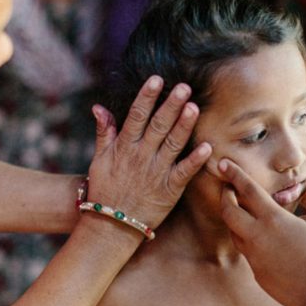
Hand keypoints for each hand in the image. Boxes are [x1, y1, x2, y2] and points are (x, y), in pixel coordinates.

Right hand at [87, 76, 210, 229]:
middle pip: (158, 126)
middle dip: (171, 105)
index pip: (136, 116)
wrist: (111, 226)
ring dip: (184, 126)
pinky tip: (207, 146)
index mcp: (124, 147)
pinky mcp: (170, 190)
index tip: (156, 79)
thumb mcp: (99, 159)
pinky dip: (195, 160)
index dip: (147, 97)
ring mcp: (156, 173)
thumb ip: (104, 132)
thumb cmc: (104, 189)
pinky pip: (184, 172)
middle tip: (184, 87)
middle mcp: (141, 157)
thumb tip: (99, 107)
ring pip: (173, 144)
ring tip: (194, 107)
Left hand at [217, 159, 305, 305]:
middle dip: (225, 197)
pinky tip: (265, 243)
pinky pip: (250, 253)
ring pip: (235, 234)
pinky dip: (253, 243)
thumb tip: (286, 221)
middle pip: (229, 212)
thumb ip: (295, 217)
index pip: (247, 190)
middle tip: (228, 189)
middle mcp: (257, 236)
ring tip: (244, 214)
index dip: (234, 175)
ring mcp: (254, 257)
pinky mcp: (257, 273)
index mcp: (273, 219)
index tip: (223, 163)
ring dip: (237, 221)